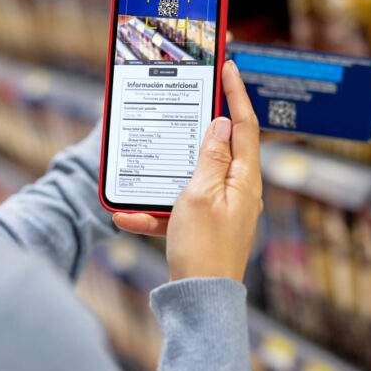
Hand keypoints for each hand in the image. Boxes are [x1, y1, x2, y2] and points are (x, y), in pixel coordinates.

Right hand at [113, 60, 262, 281]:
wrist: (199, 303)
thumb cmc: (203, 249)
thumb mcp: (201, 194)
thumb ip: (210, 157)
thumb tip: (221, 125)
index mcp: (244, 180)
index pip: (244, 126)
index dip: (236, 94)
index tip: (228, 67)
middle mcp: (237, 192)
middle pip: (220, 147)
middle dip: (198, 126)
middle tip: (189, 97)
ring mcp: (220, 210)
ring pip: (190, 177)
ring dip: (164, 173)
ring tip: (142, 164)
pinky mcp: (201, 227)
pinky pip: (175, 209)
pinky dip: (153, 210)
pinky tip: (126, 215)